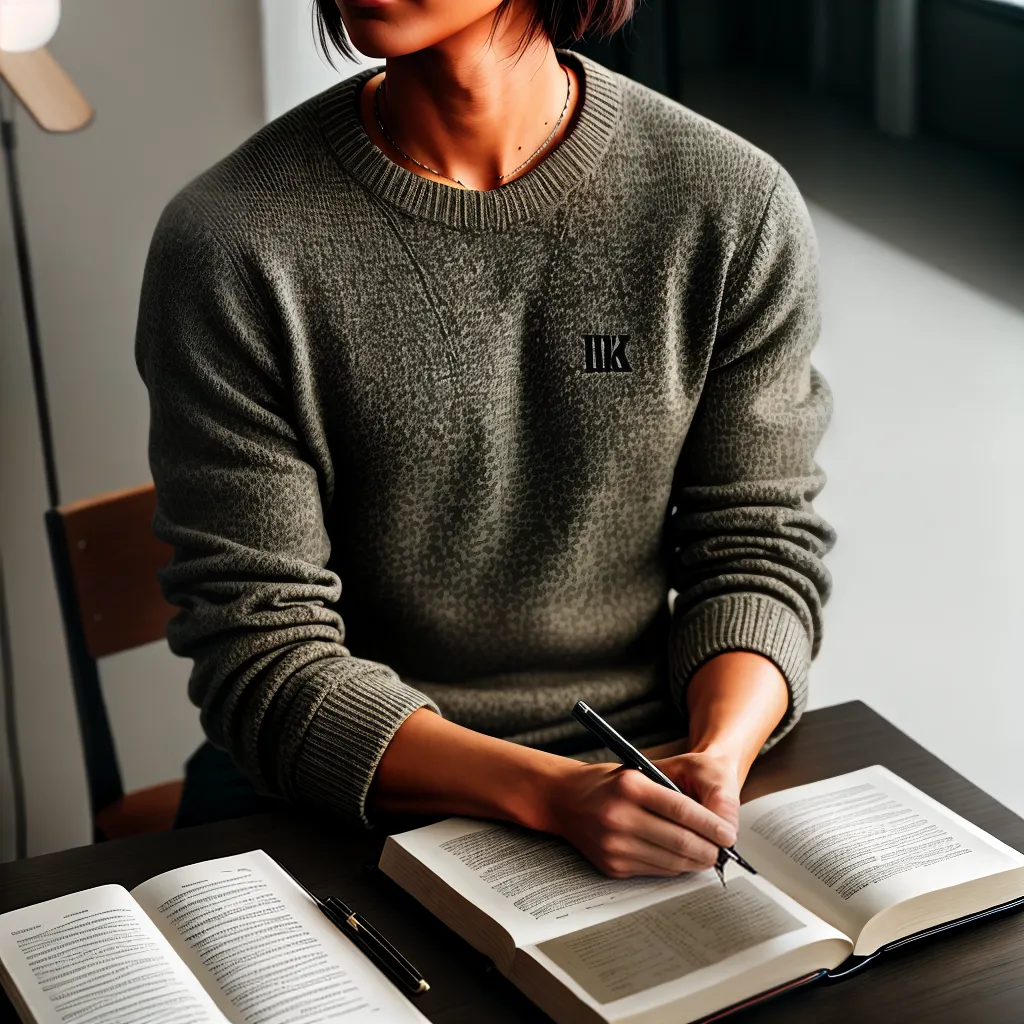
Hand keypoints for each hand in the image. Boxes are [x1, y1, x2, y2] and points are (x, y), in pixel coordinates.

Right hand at [540, 760, 737, 878]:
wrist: (563, 799)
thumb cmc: (607, 782)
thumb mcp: (637, 773)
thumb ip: (670, 794)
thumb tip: (712, 825)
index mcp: (630, 786)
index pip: (682, 810)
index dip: (711, 825)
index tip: (729, 834)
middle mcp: (620, 816)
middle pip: (680, 841)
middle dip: (709, 849)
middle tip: (723, 850)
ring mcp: (614, 844)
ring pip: (671, 861)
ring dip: (695, 861)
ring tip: (708, 856)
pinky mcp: (612, 865)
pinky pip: (654, 871)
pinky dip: (674, 867)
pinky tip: (682, 859)